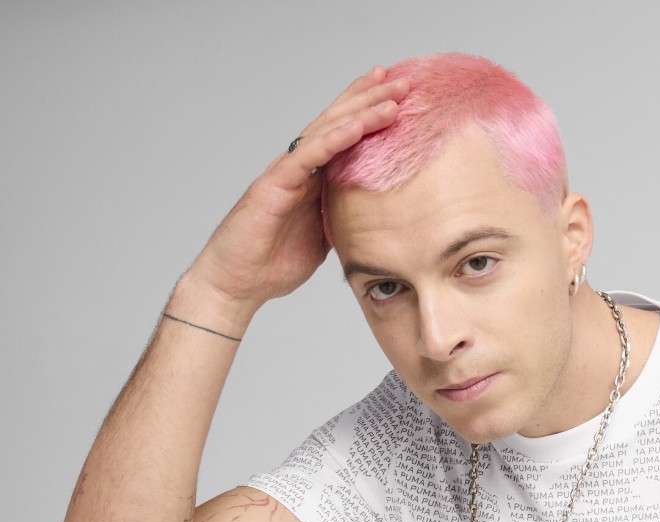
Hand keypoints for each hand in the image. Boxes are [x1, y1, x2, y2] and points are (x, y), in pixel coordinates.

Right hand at [185, 66, 409, 321]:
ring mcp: (286, 173)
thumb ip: (342, 218)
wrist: (237, 284)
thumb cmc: (274, 263)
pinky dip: (333, 139)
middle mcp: (300, 168)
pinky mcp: (274, 184)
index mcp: (313, 179)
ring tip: (389, 97)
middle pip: (338, 123)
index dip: (368, 112)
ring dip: (360, 112)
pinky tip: (356, 126)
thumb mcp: (324, 239)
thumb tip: (374, 216)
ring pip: (326, 132)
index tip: (398, 95)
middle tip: (404, 81)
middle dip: (370, 99)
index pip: (345, 136)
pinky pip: (308, 156)